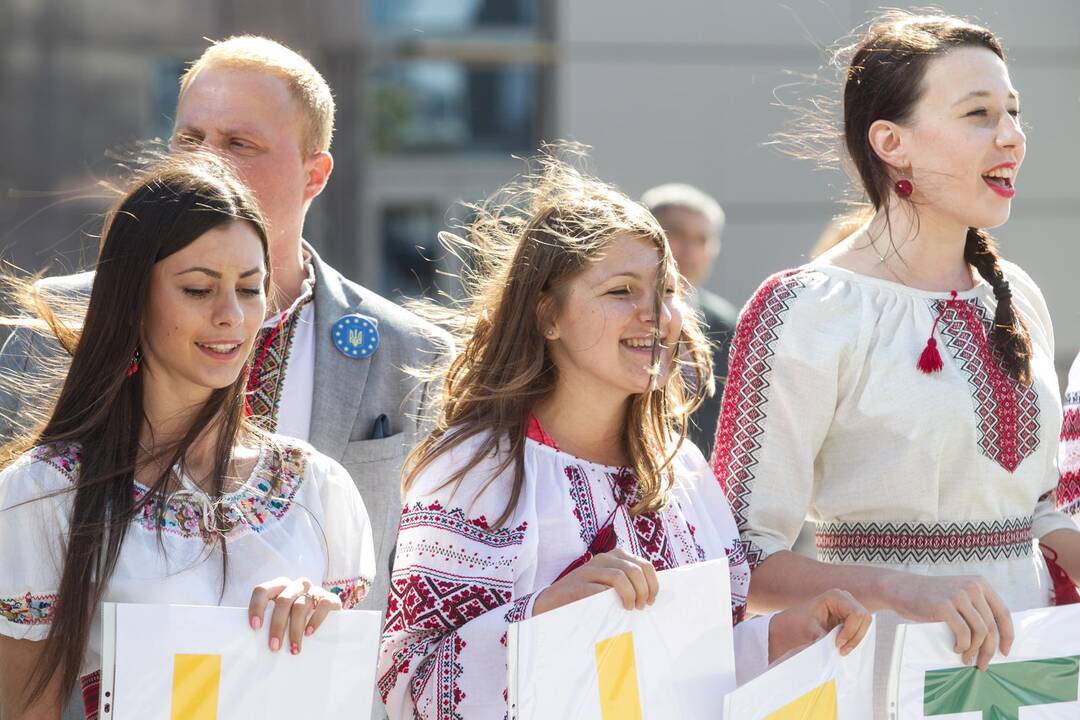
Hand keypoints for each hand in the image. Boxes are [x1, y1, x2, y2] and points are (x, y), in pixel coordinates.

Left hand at [248, 576, 342, 654]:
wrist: (327, 617)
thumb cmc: (295, 621)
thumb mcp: (281, 617)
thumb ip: (268, 623)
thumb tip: (249, 644)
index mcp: (279, 587)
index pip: (263, 590)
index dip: (257, 607)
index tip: (255, 627)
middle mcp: (296, 585)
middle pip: (283, 601)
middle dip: (277, 625)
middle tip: (274, 647)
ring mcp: (314, 590)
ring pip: (301, 605)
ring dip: (295, 629)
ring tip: (293, 648)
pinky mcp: (330, 598)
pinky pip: (322, 605)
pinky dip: (315, 620)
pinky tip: (309, 633)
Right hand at [533, 549, 658, 615]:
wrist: (553, 602)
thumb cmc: (587, 596)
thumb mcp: (609, 583)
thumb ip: (628, 582)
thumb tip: (653, 594)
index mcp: (615, 557)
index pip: (644, 564)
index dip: (653, 583)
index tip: (652, 600)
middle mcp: (603, 559)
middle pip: (635, 570)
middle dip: (643, 591)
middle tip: (641, 607)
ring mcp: (590, 570)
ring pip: (621, 576)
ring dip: (630, 595)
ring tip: (630, 608)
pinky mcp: (579, 584)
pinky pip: (602, 589)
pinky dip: (612, 600)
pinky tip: (613, 609)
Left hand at [768, 589, 871, 663]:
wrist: (789, 626)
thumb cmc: (796, 625)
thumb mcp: (808, 631)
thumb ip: (823, 637)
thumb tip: (834, 648)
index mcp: (835, 596)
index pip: (856, 613)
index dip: (850, 631)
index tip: (837, 644)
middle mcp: (845, 598)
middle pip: (864, 618)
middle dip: (855, 636)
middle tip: (841, 650)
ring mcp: (848, 607)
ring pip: (865, 625)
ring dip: (855, 639)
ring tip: (841, 650)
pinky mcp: (849, 618)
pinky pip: (860, 629)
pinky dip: (854, 639)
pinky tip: (842, 646)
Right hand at [882, 572, 1011, 669]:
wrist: (901, 588)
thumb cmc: (931, 597)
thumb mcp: (959, 594)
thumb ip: (977, 607)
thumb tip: (996, 639)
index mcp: (980, 584)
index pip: (1003, 613)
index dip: (1007, 635)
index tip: (1005, 652)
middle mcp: (972, 587)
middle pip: (991, 626)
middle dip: (989, 649)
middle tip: (983, 664)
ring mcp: (958, 595)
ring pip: (980, 631)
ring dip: (975, 650)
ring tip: (966, 658)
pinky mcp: (944, 606)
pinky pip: (963, 632)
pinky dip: (963, 645)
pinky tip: (956, 648)